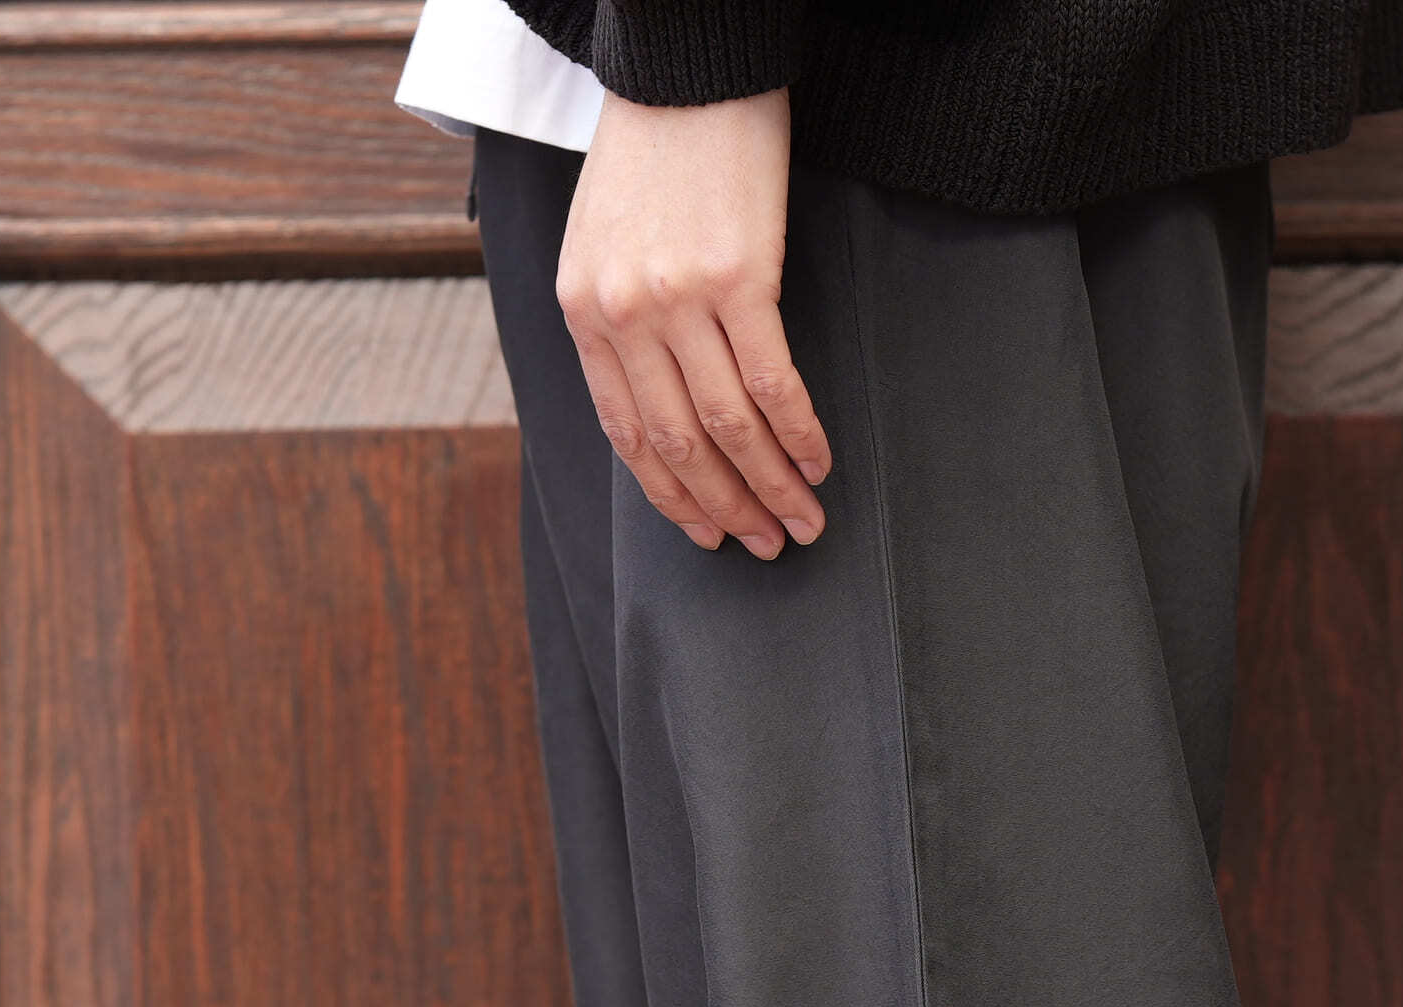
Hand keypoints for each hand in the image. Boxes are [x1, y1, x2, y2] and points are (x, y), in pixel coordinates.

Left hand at [557, 89, 830, 557]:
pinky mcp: (737, 277)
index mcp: (584, 312)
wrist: (688, 68)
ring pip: (728, 427)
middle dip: (728, 508)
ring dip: (771, 485)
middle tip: (768, 544)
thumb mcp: (603, 243)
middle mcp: (623, 315)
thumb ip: (618, 321)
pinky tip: (818, 460)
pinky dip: (798, 431)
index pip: (628, 436)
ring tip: (803, 519)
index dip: (673, 498)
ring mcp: (678, 299)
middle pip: (680, 444)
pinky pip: (772, 382)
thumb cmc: (653, 153)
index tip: (710, 534)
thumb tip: (660, 404)